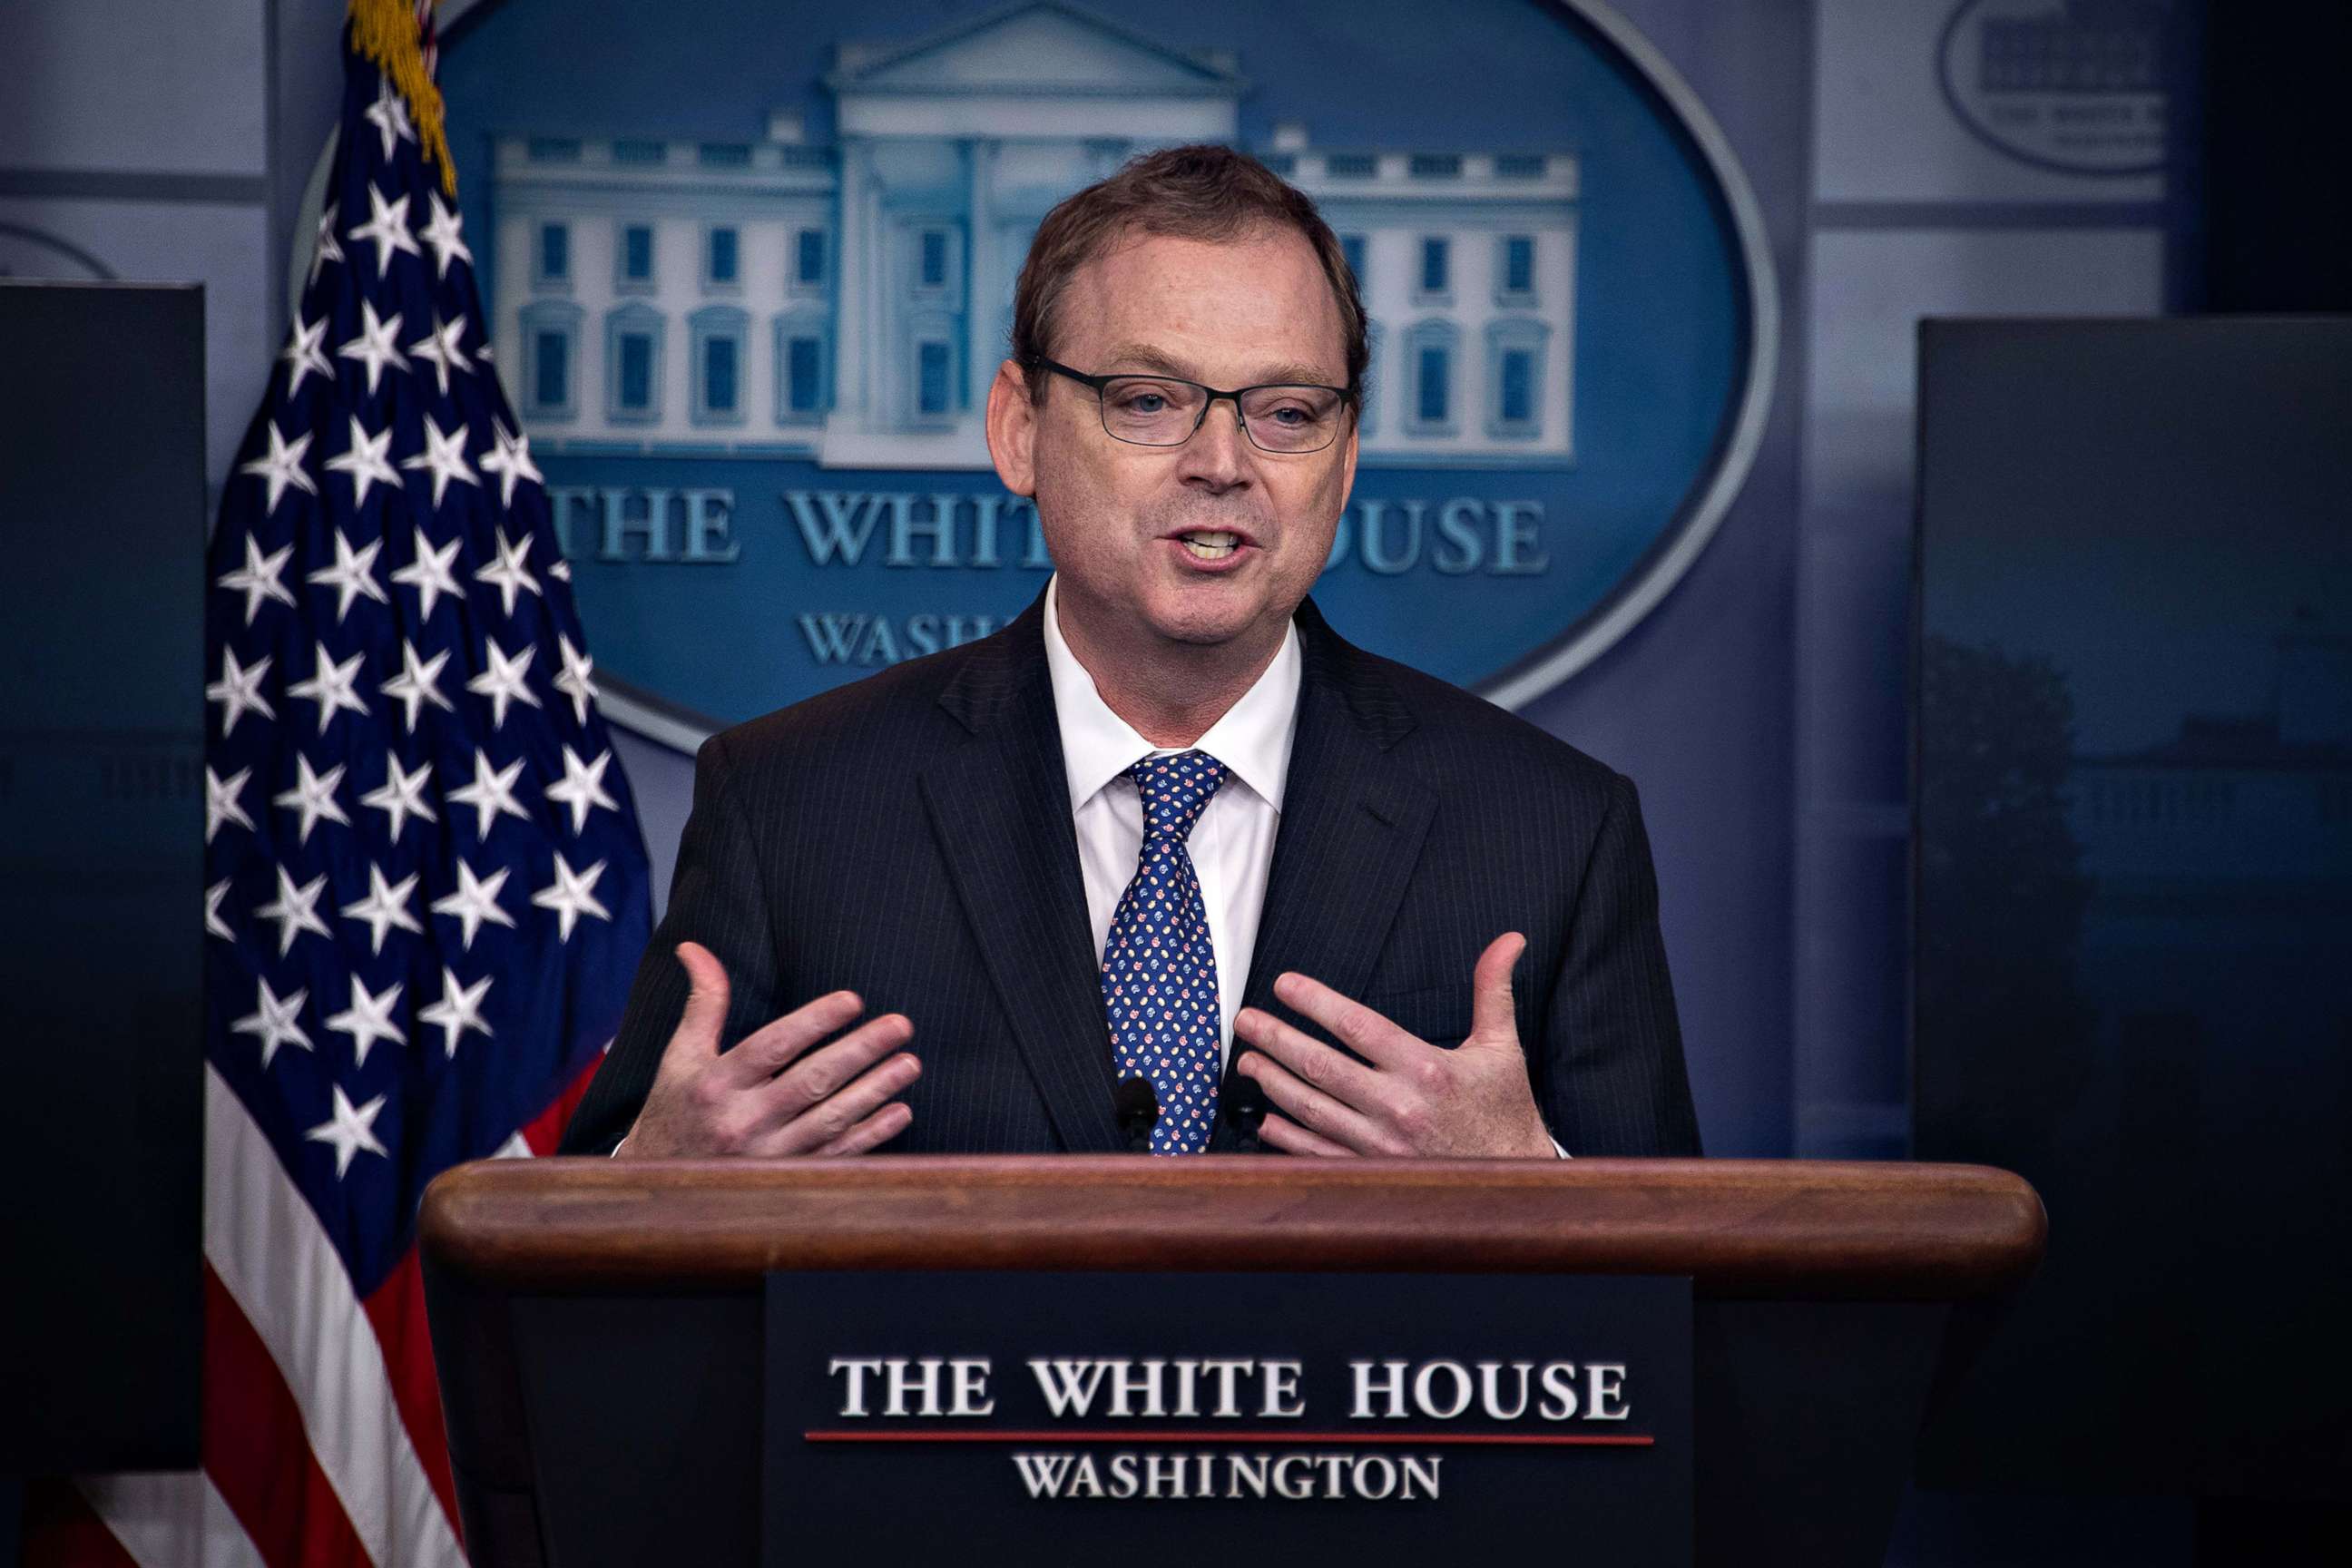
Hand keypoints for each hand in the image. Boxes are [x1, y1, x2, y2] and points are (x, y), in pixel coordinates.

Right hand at [616, 942, 919, 1156]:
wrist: (666, 1190)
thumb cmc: (677, 1110)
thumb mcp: (680, 1057)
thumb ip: (702, 1004)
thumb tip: (694, 947)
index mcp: (716, 1085)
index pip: (771, 1047)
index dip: (813, 1022)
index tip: (853, 1000)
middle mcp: (742, 1121)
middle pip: (811, 1081)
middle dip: (860, 1051)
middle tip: (900, 1025)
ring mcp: (767, 1155)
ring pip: (831, 1119)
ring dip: (875, 1090)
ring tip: (909, 1063)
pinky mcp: (785, 1180)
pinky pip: (835, 1157)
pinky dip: (870, 1136)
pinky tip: (899, 1111)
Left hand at [1232, 933, 1552, 1157]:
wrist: (1514, 1179)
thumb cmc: (1505, 1110)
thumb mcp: (1502, 1047)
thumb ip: (1494, 990)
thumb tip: (1509, 941)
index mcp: (1427, 1069)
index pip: (1357, 1026)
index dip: (1316, 1002)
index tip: (1284, 985)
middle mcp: (1399, 1107)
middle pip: (1322, 1066)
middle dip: (1277, 1039)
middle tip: (1245, 1020)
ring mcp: (1381, 1146)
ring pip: (1313, 1108)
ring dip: (1274, 1082)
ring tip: (1246, 1061)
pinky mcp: (1374, 1173)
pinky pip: (1320, 1153)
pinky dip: (1289, 1137)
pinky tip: (1266, 1120)